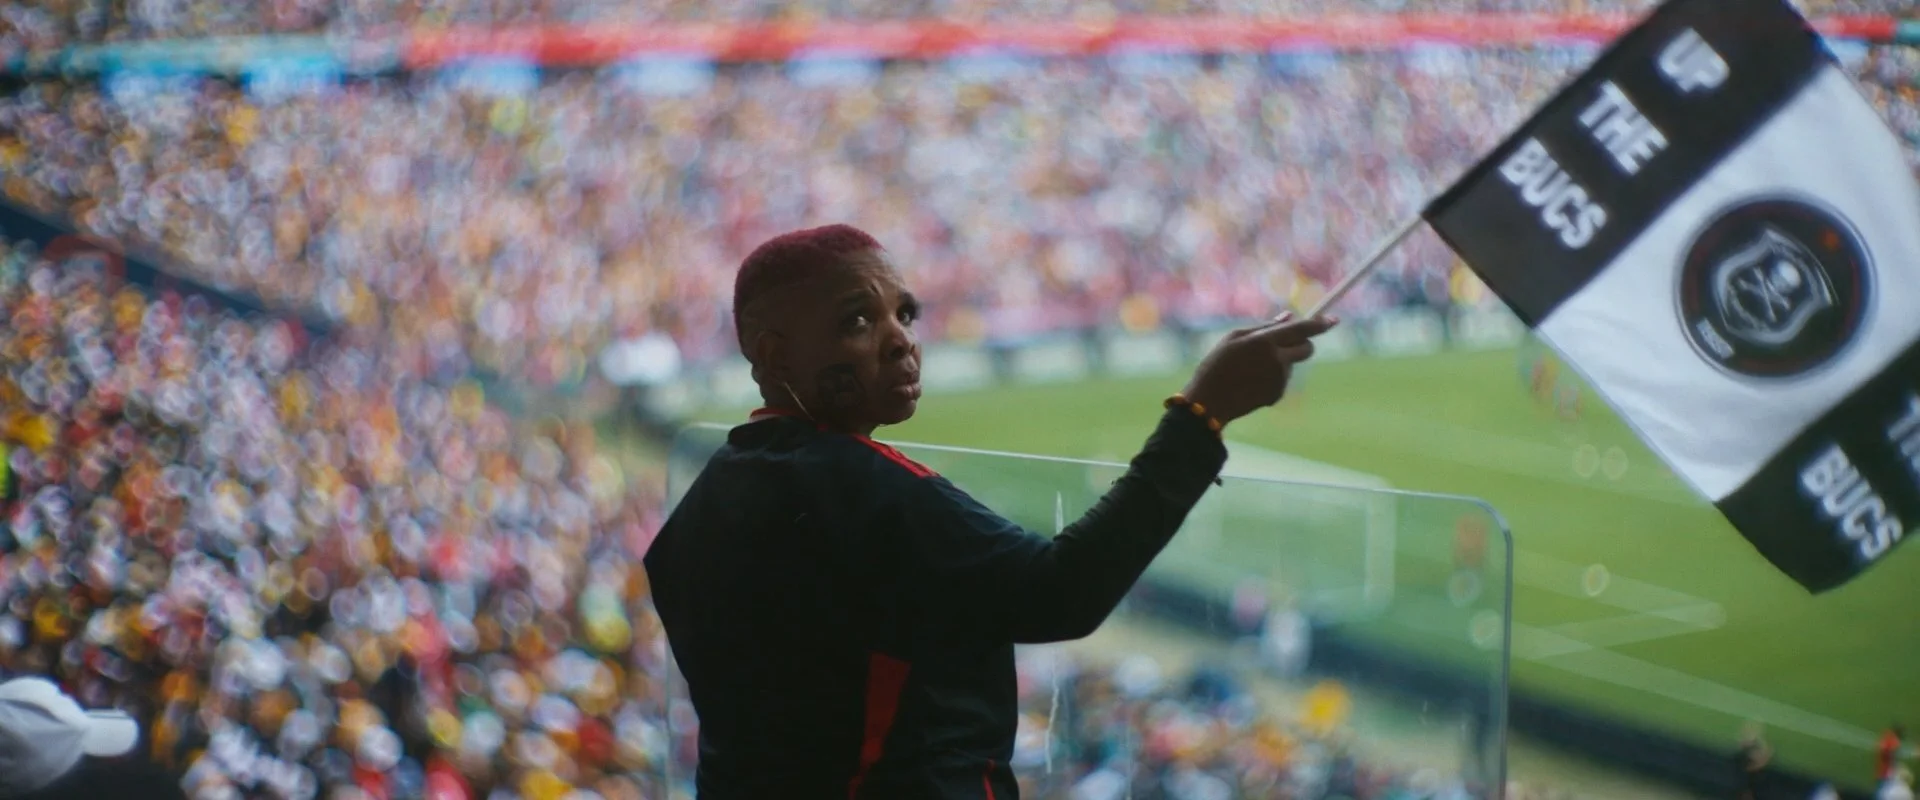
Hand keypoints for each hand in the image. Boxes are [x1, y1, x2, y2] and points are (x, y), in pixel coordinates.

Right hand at [1181, 313, 1338, 425]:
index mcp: (1265, 341)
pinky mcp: (1278, 394)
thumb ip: (1264, 327)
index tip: (1333, 320)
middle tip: (1286, 345)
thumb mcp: (1234, 339)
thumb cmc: (1216, 366)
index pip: (1302, 329)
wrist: (1209, 403)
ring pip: (1291, 364)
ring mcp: (1279, 379)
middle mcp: (1277, 359)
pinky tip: (1251, 383)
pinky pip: (1282, 380)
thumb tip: (1289, 318)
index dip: (1320, 324)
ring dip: (1280, 362)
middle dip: (1304, 344)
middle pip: (1307, 348)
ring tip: (1251, 369)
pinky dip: (1272, 378)